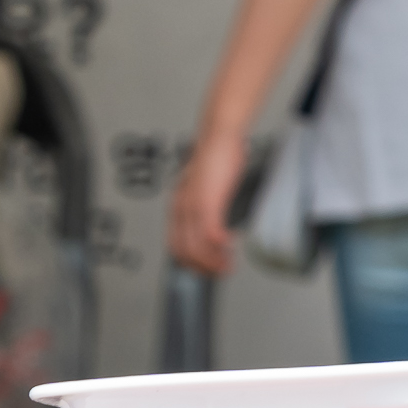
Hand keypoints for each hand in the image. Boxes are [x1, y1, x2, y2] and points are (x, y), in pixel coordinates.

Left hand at [168, 130, 244, 277]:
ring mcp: (193, 206)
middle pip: (184, 251)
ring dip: (213, 261)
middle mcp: (181, 209)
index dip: (190, 262)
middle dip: (202, 268)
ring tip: (228, 265)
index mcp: (178, 206)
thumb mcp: (206, 185)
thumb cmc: (216, 156)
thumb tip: (216, 219)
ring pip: (197, 247)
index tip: (206, 267)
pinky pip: (211, 233)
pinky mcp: (208, 202)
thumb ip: (206, 203)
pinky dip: (220, 245)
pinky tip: (231, 244)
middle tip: (219, 272)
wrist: (219, 135)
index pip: (176, 245)